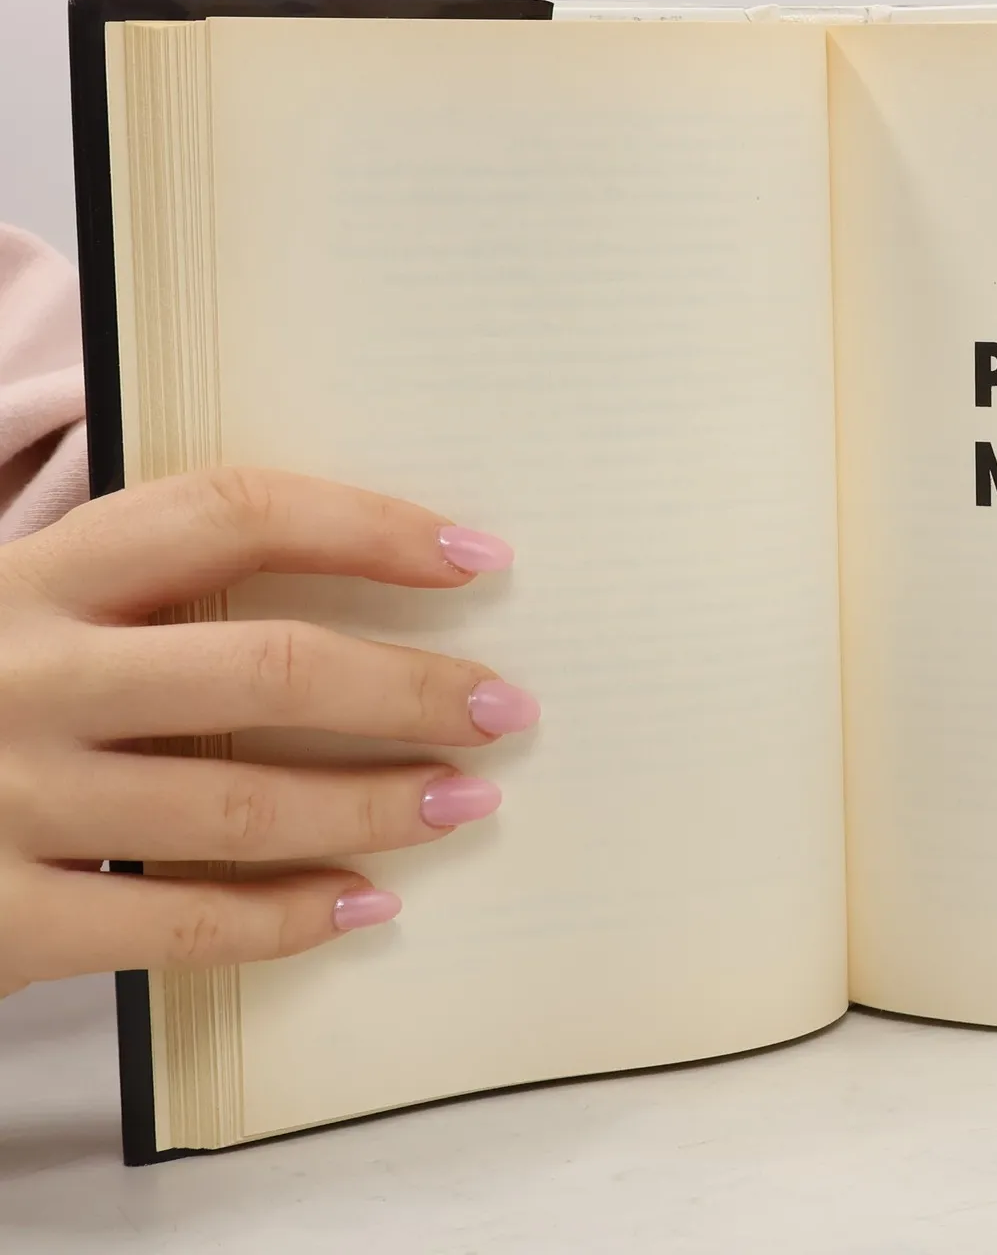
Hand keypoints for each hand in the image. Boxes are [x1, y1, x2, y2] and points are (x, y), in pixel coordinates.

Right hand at [0, 468, 534, 997]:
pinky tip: (362, 903)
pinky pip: (178, 924)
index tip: (478, 559)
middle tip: (504, 709)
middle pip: (266, 667)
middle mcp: (23, 672)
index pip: (234, 513)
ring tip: (464, 802)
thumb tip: (361, 576)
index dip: (368, 527)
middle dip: (409, 690)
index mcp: (40, 572)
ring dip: (377, 805)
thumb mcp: (28, 609)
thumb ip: (142, 594)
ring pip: (242, 804)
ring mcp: (2, 796)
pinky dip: (287, 919)